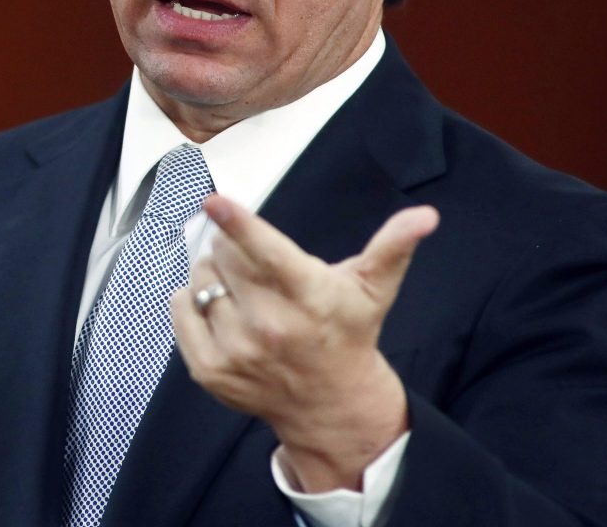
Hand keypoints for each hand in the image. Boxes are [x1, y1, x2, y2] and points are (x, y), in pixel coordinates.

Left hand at [170, 195, 438, 491]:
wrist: (330, 405)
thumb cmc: (348, 333)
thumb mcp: (373, 288)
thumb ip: (393, 246)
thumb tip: (426, 216)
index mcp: (308, 297)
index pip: (267, 254)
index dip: (238, 224)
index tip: (214, 200)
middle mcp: (270, 326)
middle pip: (223, 257)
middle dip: (232, 247)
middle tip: (254, 263)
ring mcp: (236, 351)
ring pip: (200, 280)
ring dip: (213, 274)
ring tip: (243, 290)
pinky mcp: (210, 370)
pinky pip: (181, 309)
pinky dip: (191, 300)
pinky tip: (219, 307)